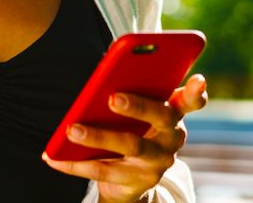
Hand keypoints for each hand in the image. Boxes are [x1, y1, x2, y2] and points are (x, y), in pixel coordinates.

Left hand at [43, 74, 207, 202]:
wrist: (132, 177)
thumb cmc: (134, 126)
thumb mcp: (140, 109)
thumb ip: (134, 88)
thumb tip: (108, 69)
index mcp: (173, 113)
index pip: (191, 101)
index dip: (196, 92)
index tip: (198, 79)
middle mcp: (171, 139)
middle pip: (159, 118)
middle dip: (137, 106)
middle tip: (112, 97)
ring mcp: (156, 164)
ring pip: (129, 146)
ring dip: (98, 136)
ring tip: (72, 128)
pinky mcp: (136, 183)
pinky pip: (103, 171)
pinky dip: (75, 163)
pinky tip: (54, 156)